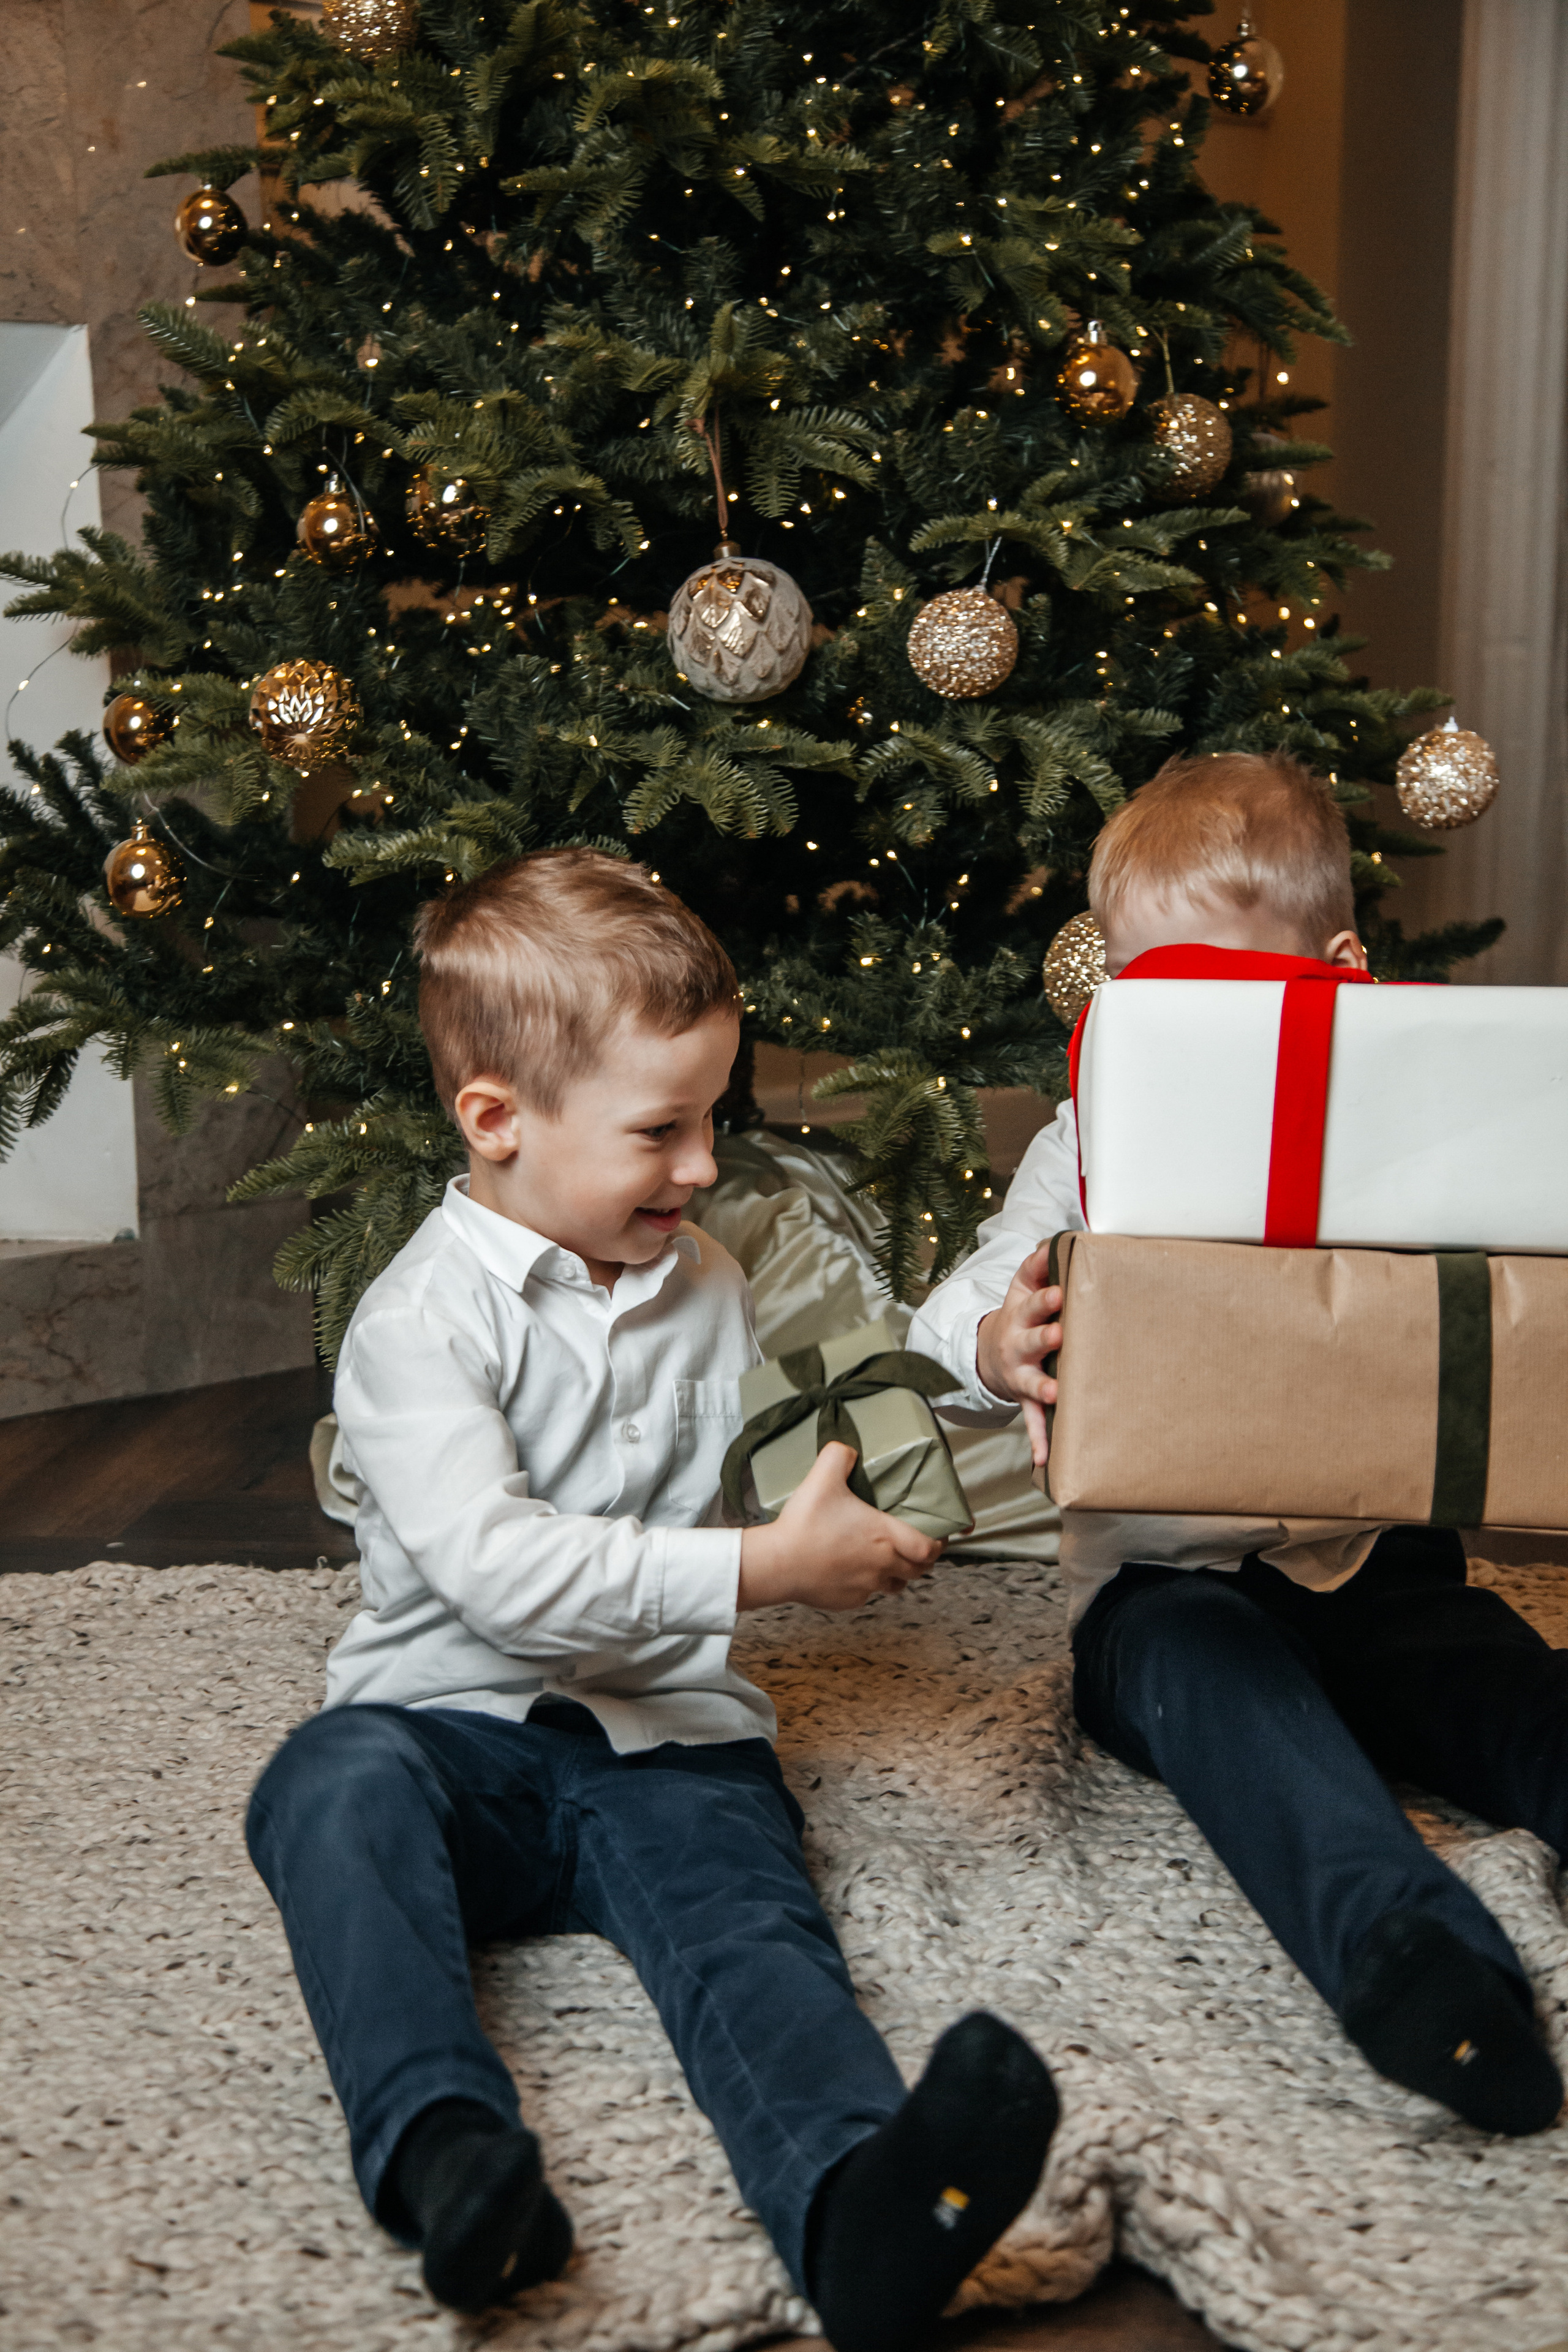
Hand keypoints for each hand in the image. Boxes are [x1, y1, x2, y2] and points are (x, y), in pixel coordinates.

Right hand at [737, 1442, 943, 1612]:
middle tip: (917, 1546)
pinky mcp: (848, 1601)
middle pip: (919, 1570)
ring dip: (898, 1574)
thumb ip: (839, 1455)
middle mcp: (882, 1565)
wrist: (777, 1564)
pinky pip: (868, 1595)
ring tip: (888, 1560)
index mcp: (884, 1536)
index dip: (939, 1543)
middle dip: (922, 1559)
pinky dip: (868, 1584)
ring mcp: (866, 1587)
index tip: (938, 1536)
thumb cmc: (804, 1523)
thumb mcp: (822, 1477)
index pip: (929, 1549)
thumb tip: (847, 1448)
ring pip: (896, 1585)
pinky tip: (854, 1571)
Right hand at [975, 1241, 1061, 1468]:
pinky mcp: (1026, 1398)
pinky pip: (1031, 1422)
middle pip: (1031, 1340)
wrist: (993, 1351)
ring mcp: (1021, 1374)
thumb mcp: (1022, 1284)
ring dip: (1042, 1387)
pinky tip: (1043, 1460)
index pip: (1035, 1302)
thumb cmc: (1021, 1313)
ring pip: (1031, 1382)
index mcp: (1022, 1314)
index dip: (1046, 1297)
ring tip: (1054, 1392)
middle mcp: (1019, 1345)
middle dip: (1044, 1337)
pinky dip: (1037, 1440)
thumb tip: (1054, 1242)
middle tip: (1060, 1334)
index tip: (1060, 1292)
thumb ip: (1037, 1263)